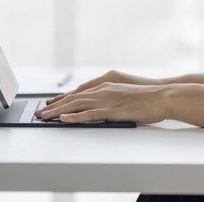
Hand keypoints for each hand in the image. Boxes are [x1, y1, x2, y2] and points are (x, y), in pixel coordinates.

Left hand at [37, 81, 171, 124]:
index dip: (63, 98)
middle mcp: (104, 89)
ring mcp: (108, 99)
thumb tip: (101, 105)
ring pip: (77, 105)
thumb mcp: (126, 95)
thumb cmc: (148, 98)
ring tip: (44, 117)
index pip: (79, 92)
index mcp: (107, 84)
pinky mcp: (113, 110)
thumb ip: (112, 97)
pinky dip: (75, 117)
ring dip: (58, 112)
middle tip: (40, 113)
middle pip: (74, 97)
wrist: (164, 96)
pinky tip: (64, 120)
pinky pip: (90, 114)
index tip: (50, 104)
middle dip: (54, 106)